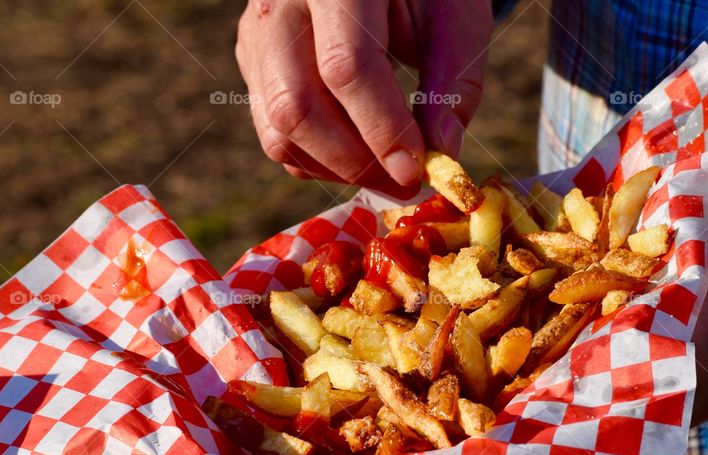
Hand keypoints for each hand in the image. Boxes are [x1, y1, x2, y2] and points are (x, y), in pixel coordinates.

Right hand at [236, 0, 493, 197]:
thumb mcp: (454, 17)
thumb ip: (453, 83)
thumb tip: (440, 155)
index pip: (346, 67)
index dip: (381, 129)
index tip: (415, 171)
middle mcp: (280, 3)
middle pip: (297, 107)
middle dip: (355, 163)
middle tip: (403, 185)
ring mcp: (257, 33)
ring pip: (277, 130)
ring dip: (334, 169)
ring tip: (384, 174)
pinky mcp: (253, 59)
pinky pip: (273, 132)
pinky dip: (316, 160)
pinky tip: (358, 156)